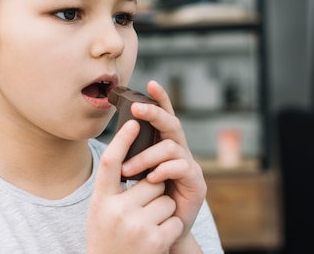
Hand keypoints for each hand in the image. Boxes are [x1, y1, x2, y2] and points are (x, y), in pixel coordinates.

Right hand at [87, 119, 183, 252]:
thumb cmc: (109, 237)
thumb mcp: (101, 211)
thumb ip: (113, 188)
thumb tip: (134, 159)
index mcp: (100, 201)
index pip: (110, 162)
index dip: (122, 139)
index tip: (135, 121)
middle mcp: (116, 211)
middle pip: (151, 182)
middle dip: (154, 192)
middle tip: (143, 211)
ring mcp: (135, 226)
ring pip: (166, 200)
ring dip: (163, 212)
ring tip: (147, 227)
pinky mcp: (154, 241)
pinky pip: (174, 221)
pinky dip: (170, 229)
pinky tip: (156, 240)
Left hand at [121, 80, 206, 250]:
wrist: (160, 231)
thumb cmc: (144, 201)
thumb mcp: (134, 173)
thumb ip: (131, 155)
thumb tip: (116, 137)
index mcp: (164, 145)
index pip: (164, 116)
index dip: (160, 99)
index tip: (150, 83)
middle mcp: (180, 151)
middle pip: (171, 123)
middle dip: (154, 112)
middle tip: (137, 108)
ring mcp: (190, 165)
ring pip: (171, 146)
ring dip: (147, 155)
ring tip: (128, 170)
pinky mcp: (197, 182)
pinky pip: (181, 166)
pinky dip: (163, 170)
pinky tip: (151, 179)